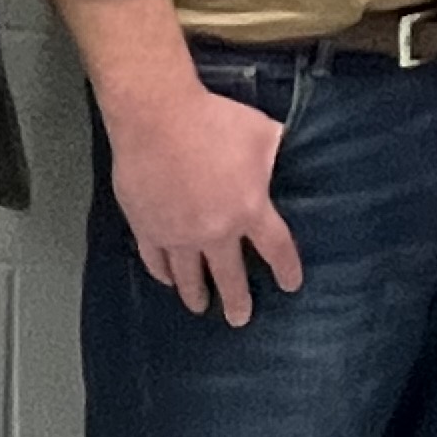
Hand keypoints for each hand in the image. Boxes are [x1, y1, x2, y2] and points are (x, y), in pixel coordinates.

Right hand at [103, 73, 304, 323]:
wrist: (158, 118)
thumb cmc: (212, 120)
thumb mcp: (261, 132)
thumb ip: (274, 152)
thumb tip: (284, 152)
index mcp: (249, 210)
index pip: (276, 249)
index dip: (286, 270)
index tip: (290, 285)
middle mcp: (215, 231)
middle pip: (230, 277)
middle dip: (237, 301)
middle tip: (240, 319)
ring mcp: (178, 234)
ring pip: (188, 276)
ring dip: (196, 295)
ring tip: (200, 307)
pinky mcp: (147, 227)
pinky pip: (155, 260)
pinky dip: (162, 273)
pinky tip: (167, 279)